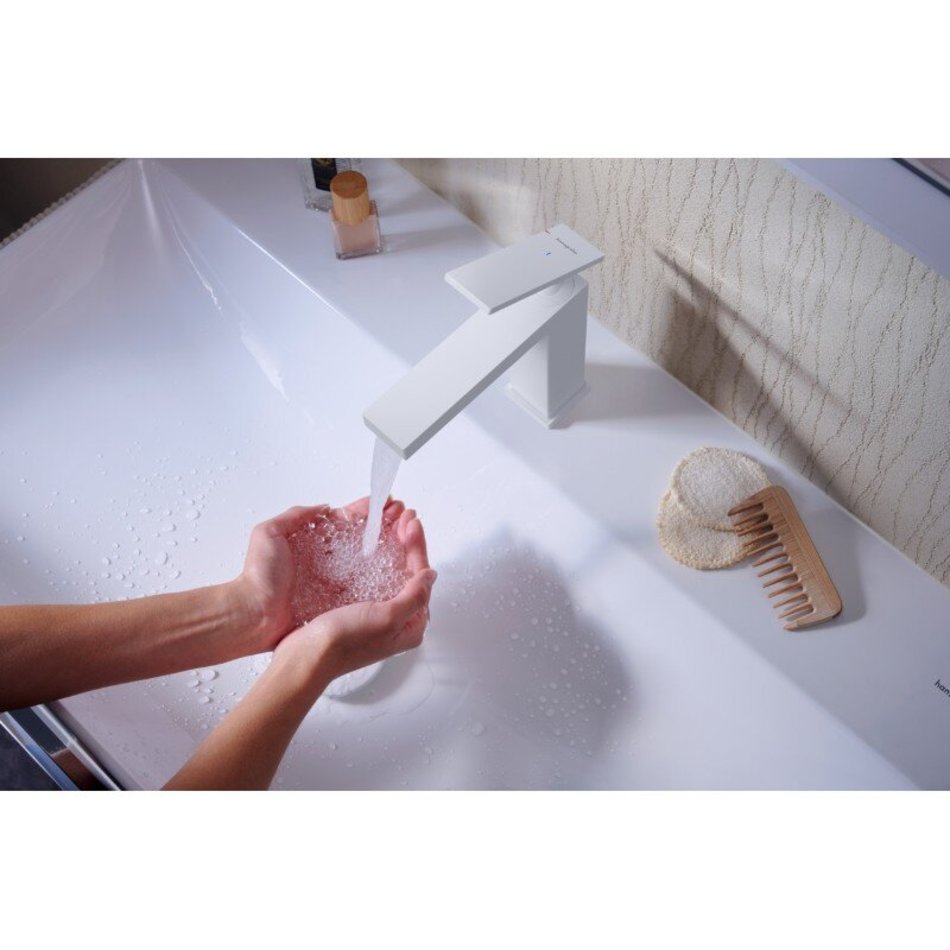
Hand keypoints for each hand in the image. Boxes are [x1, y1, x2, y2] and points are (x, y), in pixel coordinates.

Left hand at [231, 498, 408, 650]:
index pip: (348, 521)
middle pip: (364, 540)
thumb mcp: (268, 534)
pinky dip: (384, 577)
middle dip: (386, 526)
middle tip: (405, 518)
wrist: (254, 616)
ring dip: (390, 547)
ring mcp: (336, 582)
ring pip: (369, 561)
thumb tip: (323, 508)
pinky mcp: (339, 601)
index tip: (386, 504)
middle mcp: (329, 562)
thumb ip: (295, 516)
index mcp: (315, 543)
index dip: (368, 511)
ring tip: (409, 535)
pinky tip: (399, 568)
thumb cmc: (258, 578)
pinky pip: (366, 588)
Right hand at [273, 506, 435, 685]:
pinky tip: (375, 547)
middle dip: (408, 543)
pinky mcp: (361, 611)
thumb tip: (431, 575)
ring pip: (394, 573)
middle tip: (405, 518)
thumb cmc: (344, 642)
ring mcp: (380, 617)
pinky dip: (379, 559)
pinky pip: (377, 579)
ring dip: (396, 548)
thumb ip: (413, 596)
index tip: (412, 523)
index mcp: (411, 626)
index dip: (418, 546)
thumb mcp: (387, 618)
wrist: (307, 658)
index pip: (421, 577)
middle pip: (410, 573)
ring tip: (393, 525)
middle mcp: (399, 622)